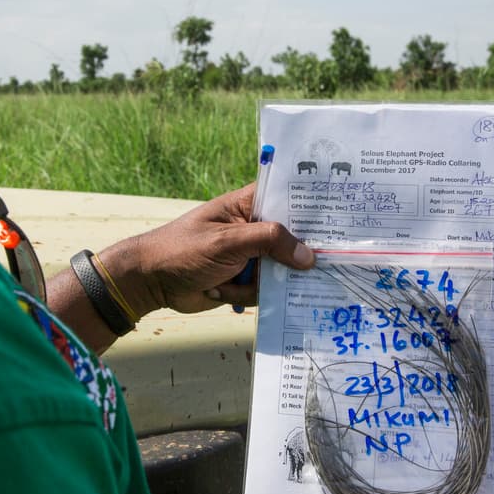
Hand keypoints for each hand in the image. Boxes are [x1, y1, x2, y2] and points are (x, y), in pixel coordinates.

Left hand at [104, 181, 314, 315]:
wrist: (150, 282)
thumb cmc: (183, 250)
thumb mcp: (228, 242)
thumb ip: (269, 242)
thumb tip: (309, 255)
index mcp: (248, 205)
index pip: (288, 197)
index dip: (313, 205)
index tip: (342, 213)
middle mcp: (253, 228)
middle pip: (292, 238)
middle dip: (302, 253)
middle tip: (331, 261)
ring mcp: (250, 256)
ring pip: (282, 269)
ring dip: (269, 280)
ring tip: (248, 281)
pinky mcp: (244, 280)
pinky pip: (267, 289)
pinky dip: (252, 295)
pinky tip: (226, 292)